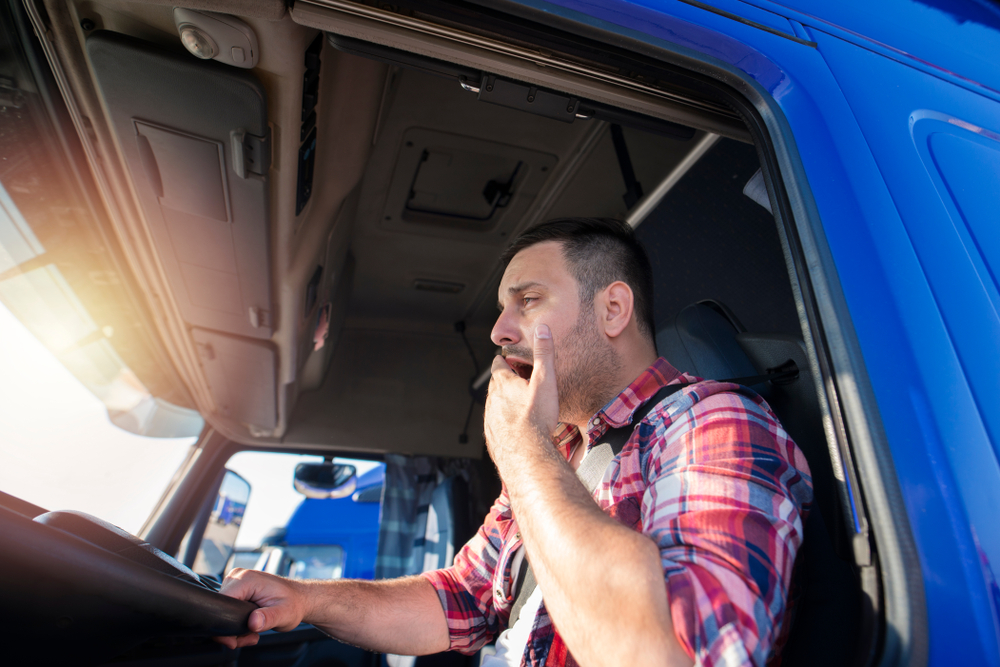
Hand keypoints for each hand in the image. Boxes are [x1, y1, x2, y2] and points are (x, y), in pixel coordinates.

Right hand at [214, 568, 308, 648]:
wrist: (298, 598)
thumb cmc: (293, 603)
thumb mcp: (285, 614)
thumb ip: (269, 618)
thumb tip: (253, 622)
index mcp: (246, 579)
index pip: (221, 604)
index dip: (226, 624)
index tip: (236, 639)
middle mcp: (238, 577)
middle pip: (220, 609)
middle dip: (232, 629)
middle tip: (251, 636)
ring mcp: (236, 582)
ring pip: (223, 611)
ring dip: (235, 628)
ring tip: (254, 631)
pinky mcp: (237, 589)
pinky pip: (228, 609)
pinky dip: (237, 621)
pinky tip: (251, 625)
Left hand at [484, 324, 558, 471]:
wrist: (526, 454)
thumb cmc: (537, 418)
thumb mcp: (545, 381)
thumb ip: (544, 354)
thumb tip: (543, 330)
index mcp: (503, 383)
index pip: (498, 365)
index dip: (505, 361)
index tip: (509, 360)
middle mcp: (492, 399)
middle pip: (495, 385)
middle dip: (505, 381)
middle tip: (517, 381)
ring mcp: (490, 419)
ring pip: (494, 405)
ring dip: (503, 403)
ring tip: (517, 405)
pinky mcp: (491, 436)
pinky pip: (495, 424)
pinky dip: (503, 422)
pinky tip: (514, 427)